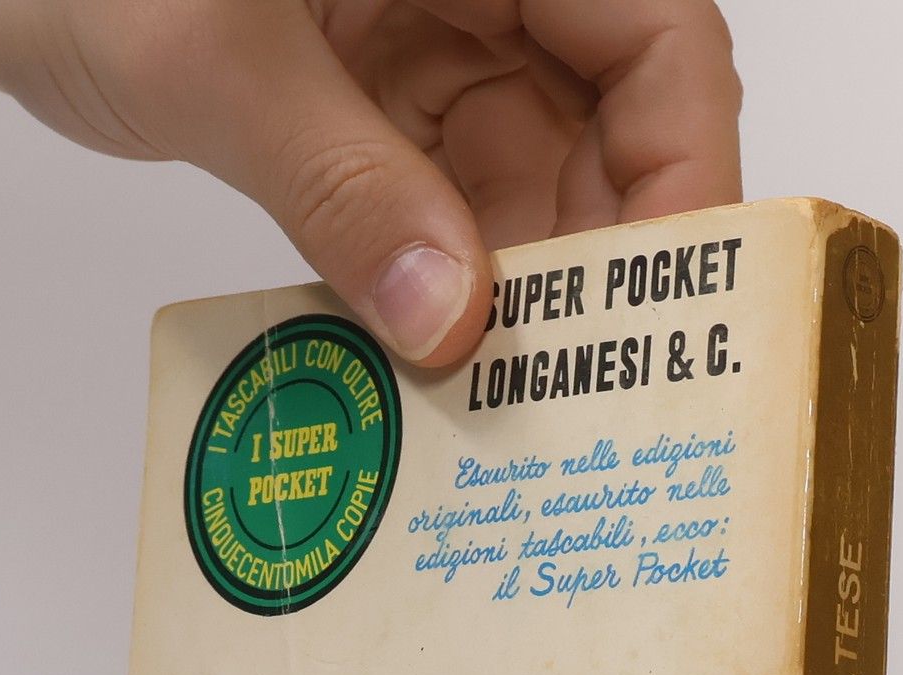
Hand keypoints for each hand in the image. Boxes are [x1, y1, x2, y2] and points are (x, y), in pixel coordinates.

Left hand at [0, 0, 743, 364]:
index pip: (656, 36)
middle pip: (613, 129)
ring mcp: (443, 54)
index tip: (671, 299)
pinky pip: (458, 219)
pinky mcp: (393, 122)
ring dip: (524, 301)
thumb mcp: (219, 62)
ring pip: (541, 190)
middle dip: (601, 262)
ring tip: (508, 408)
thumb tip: (449, 320)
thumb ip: (341, 187)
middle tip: (582, 393)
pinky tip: (438, 373)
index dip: (684, 166)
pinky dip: (450, 295)